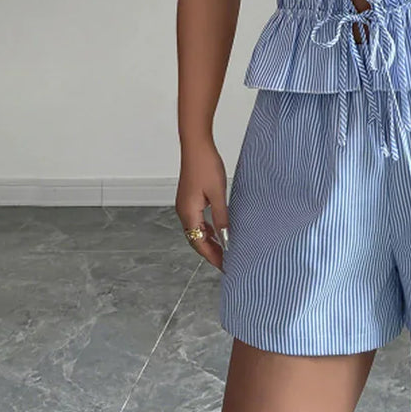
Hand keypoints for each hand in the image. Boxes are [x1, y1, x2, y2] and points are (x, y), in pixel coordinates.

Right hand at [176, 148, 228, 272]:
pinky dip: (207, 229)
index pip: (199, 243)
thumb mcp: (218, 194)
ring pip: (196, 230)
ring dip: (209, 240)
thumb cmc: (206, 165)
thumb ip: (221, 217)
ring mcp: (185, 204)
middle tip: (227, 261)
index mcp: (188, 213)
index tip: (225, 266)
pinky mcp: (189, 198)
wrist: (196, 145)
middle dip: (210, 251)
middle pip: (195, 239)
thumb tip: (227, 238)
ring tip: (224, 249)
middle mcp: (183, 211)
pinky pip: (197, 220)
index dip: (212, 257)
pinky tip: (217, 229)